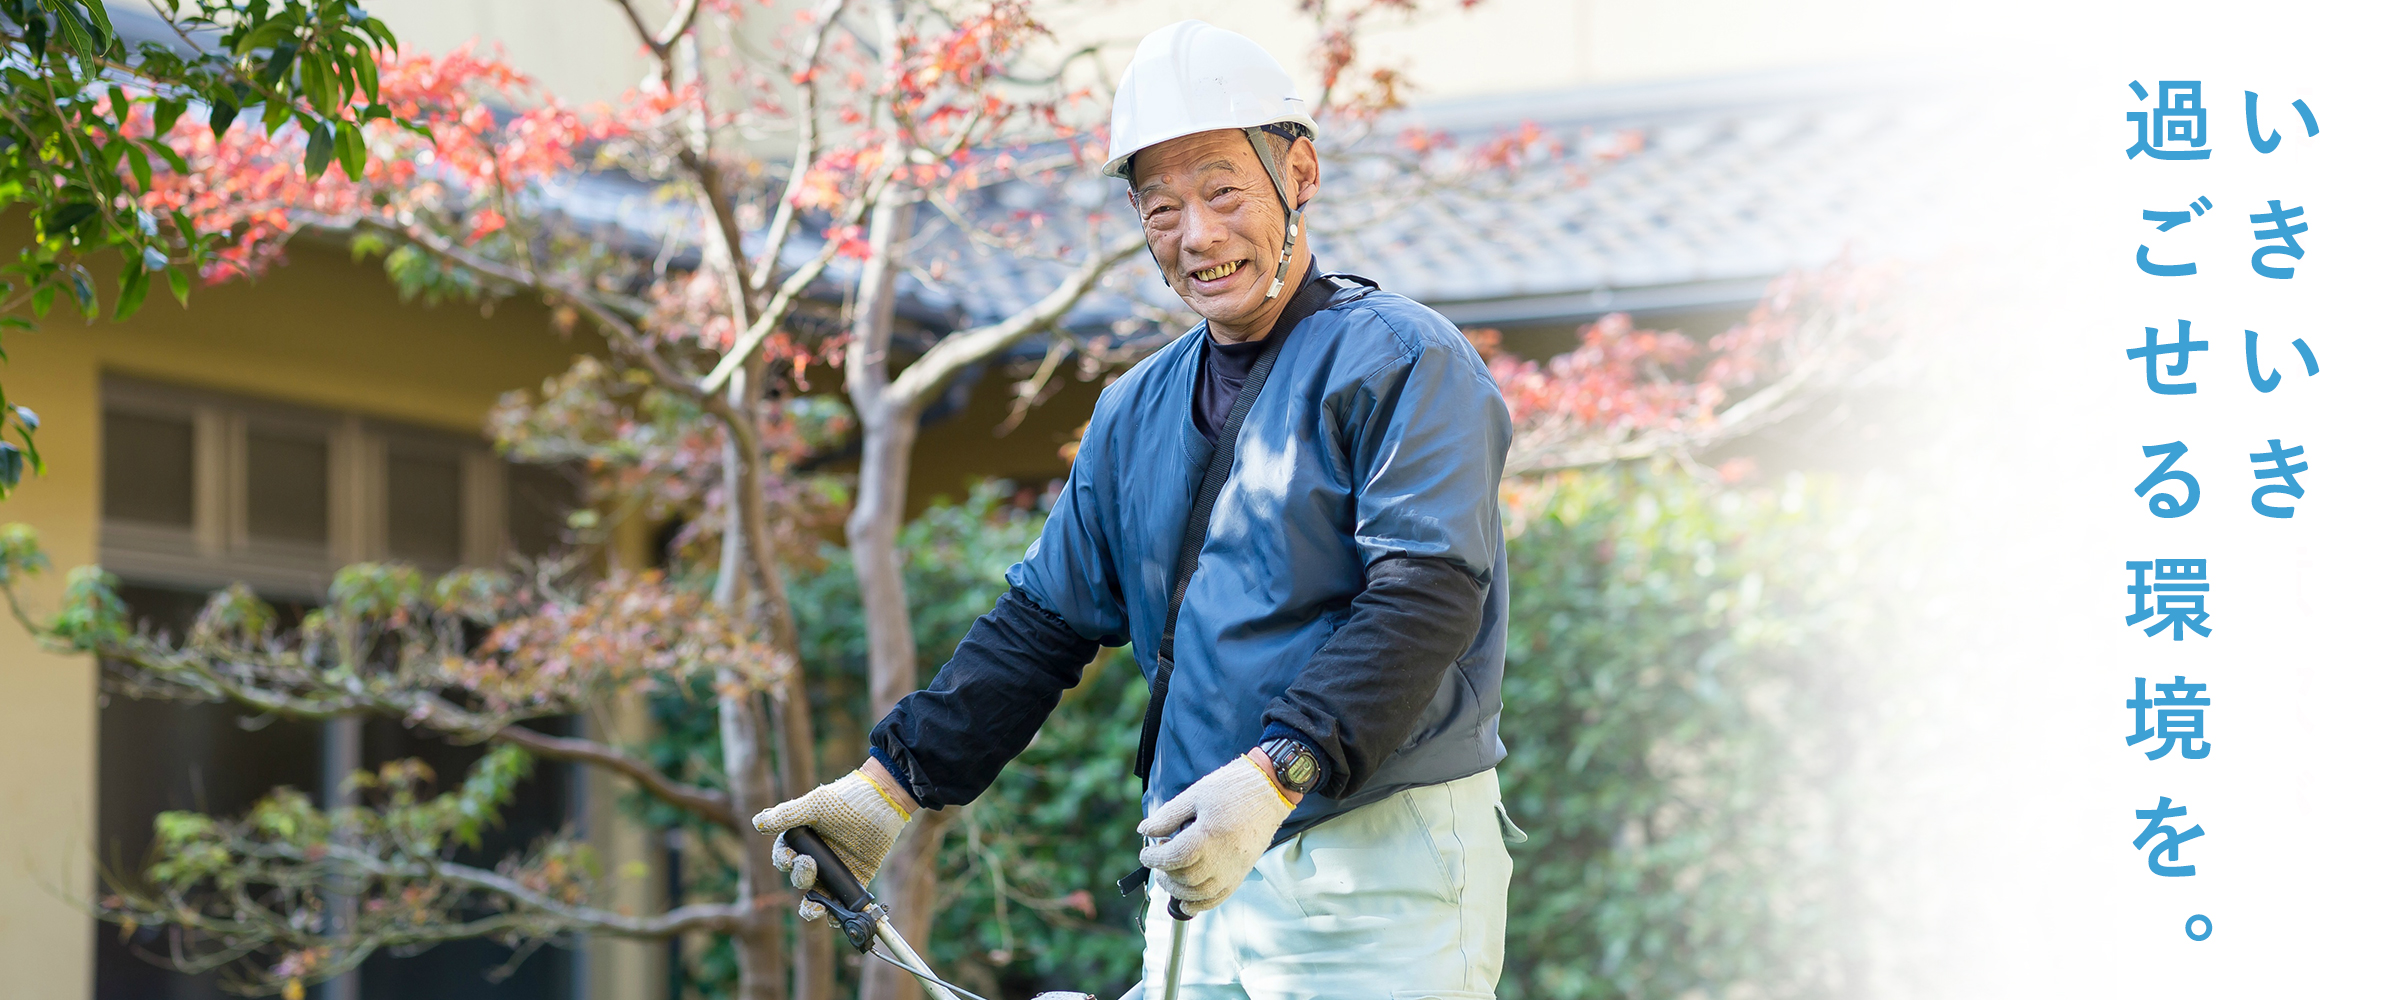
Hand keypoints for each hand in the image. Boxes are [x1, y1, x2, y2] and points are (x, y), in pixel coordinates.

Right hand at [752, 764, 913, 919]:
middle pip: (799, 878)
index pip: (784, 857)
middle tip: (810, 864)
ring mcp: (834, 871)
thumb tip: (757, 822)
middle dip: (800, 876)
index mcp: (802, 839)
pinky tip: (836, 917)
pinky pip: (842, 902)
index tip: (791, 857)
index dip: (783, 861)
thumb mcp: (815, 805)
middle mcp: (816, 858)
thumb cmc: (847, 799)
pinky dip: (838, 913)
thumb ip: (787, 815)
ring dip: (812, 907)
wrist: (883, 802)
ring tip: (815, 909)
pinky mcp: (854, 879)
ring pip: (816, 897)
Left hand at [1136, 752, 1298, 911]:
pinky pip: (1219, 898)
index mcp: (1207, 835)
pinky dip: (1200, 905)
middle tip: (1158, 863)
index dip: (1154, 858)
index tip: (1146, 853)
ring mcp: (1234, 868)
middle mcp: (1222, 857)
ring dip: (1178, 891)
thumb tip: (1145, 829)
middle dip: (1165, 875)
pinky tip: (1187, 904)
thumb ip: (1168, 815)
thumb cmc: (1234, 787)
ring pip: (1200, 894)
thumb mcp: (1195, 794)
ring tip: (1169, 878)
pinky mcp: (1242, 872)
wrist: (1270, 789)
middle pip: (1185, 878)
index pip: (1174, 857)